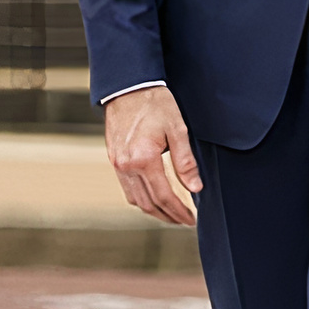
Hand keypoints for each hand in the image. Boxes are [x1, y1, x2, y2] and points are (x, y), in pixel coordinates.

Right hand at [104, 87, 202, 225]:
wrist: (128, 86)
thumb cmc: (155, 103)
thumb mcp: (177, 129)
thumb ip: (186, 162)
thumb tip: (195, 188)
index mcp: (144, 159)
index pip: (164, 196)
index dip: (179, 211)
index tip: (191, 219)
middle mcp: (126, 165)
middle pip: (148, 203)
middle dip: (168, 216)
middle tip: (184, 221)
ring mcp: (117, 164)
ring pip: (135, 200)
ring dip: (153, 211)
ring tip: (171, 213)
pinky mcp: (113, 159)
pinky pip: (126, 188)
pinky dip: (141, 198)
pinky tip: (153, 197)